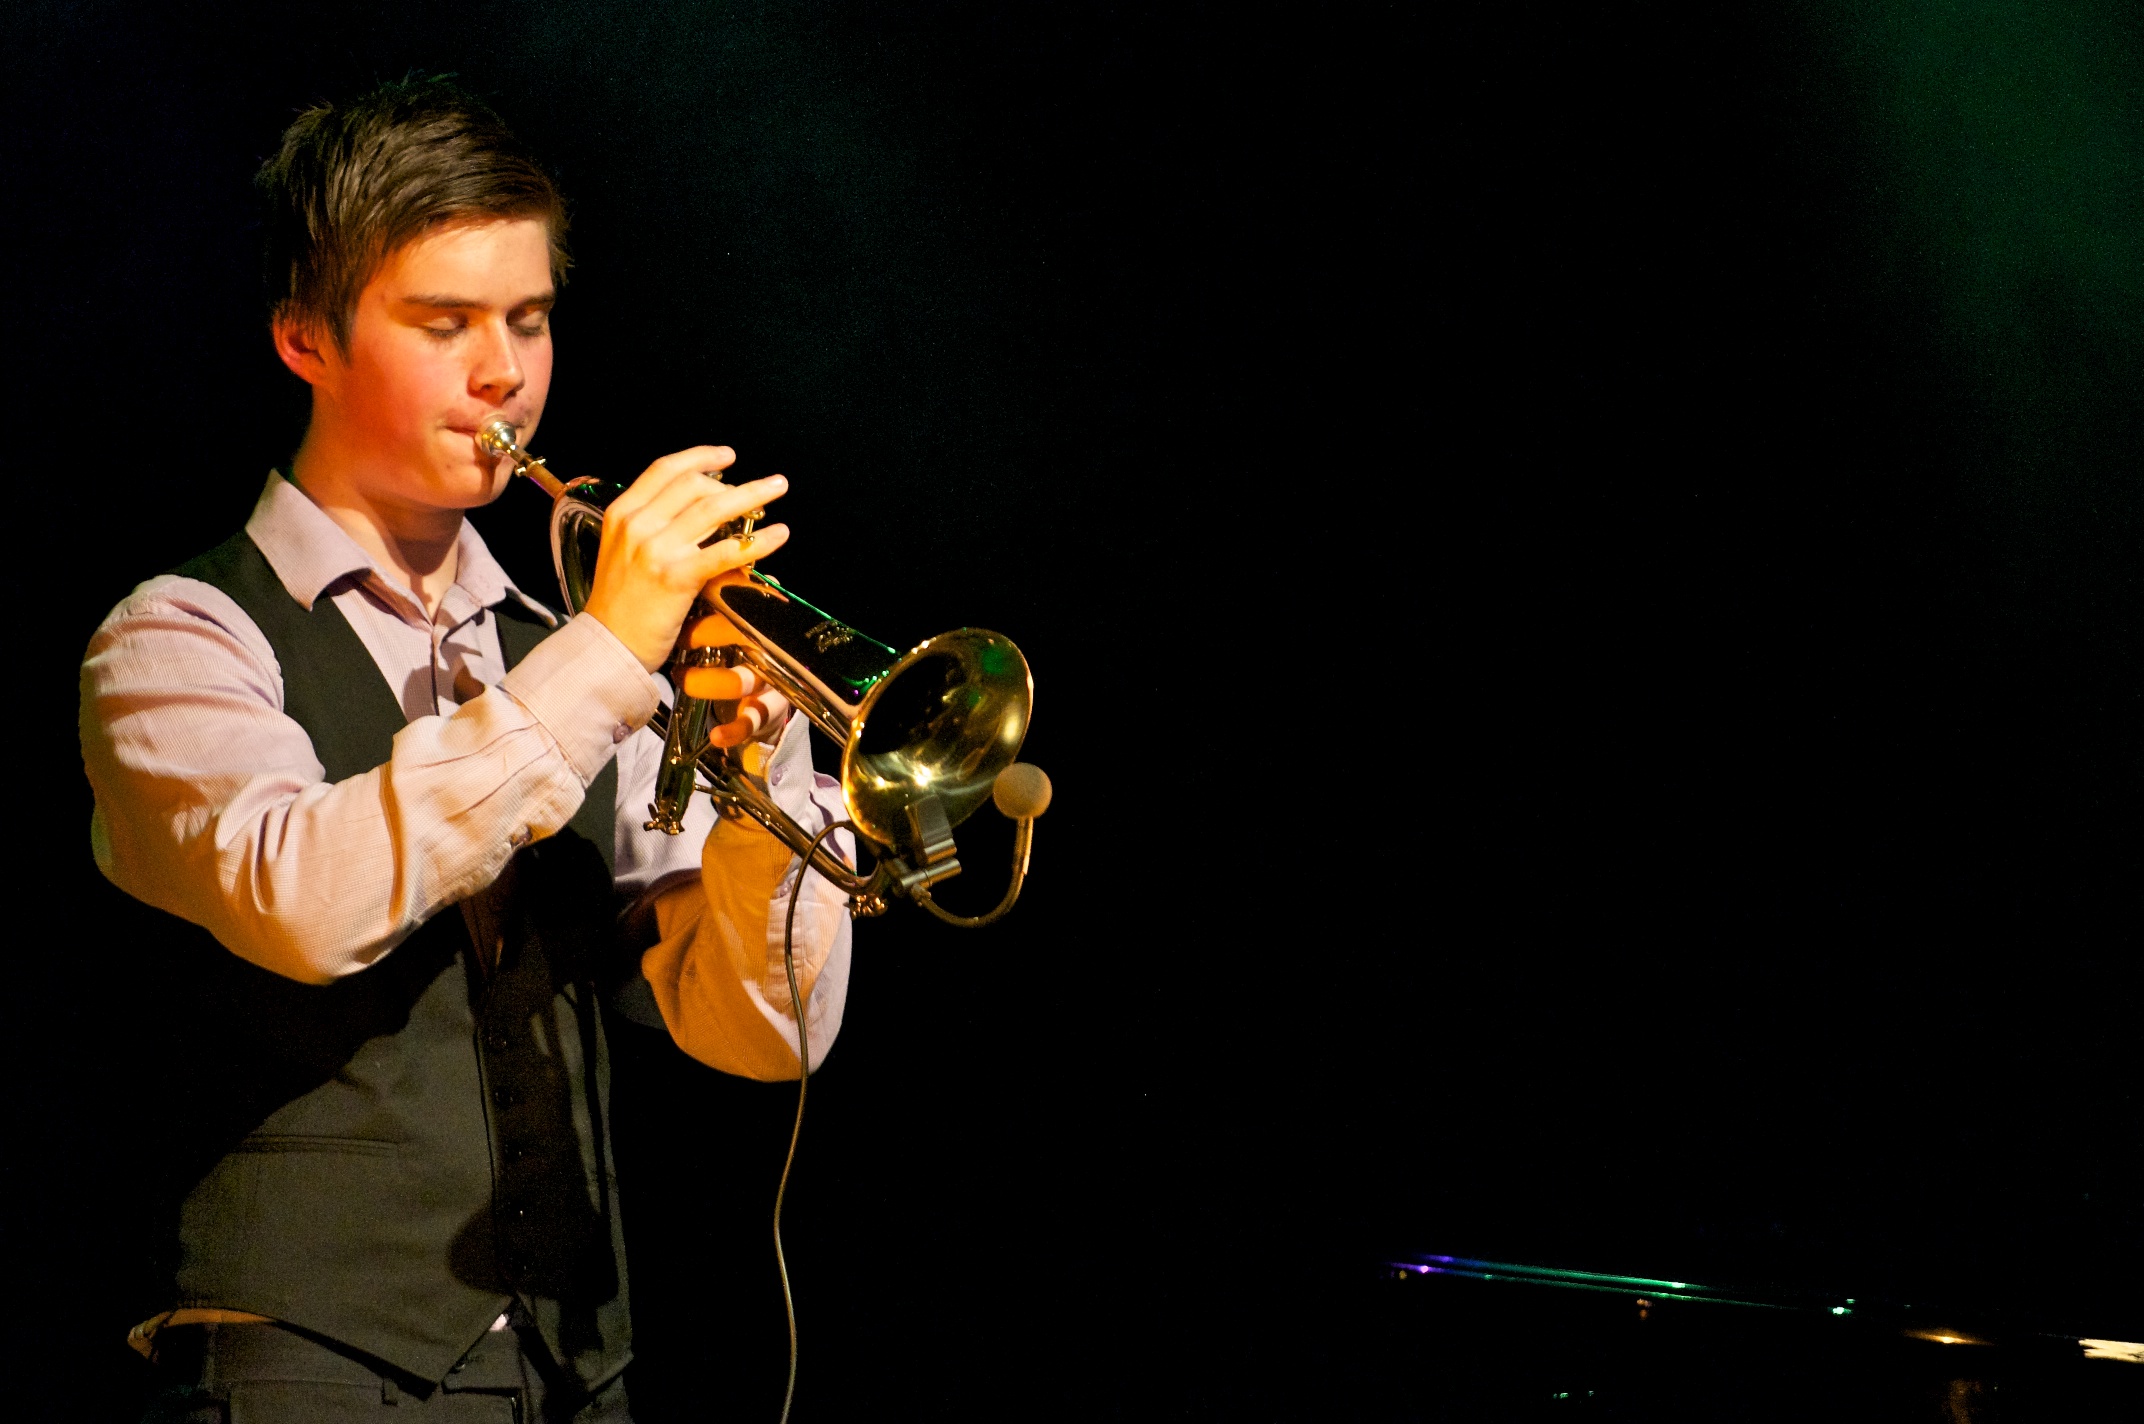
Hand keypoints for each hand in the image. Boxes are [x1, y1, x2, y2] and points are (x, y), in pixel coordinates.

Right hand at [578, 447, 788, 672]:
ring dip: (752, 494)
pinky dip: (757, 541)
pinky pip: (725, 551)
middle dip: (734, 480)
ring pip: (713, 510)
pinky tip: (779, 534)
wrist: (606, 646)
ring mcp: (656, 550)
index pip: (665, 470)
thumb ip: (652, 525)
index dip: (700, 457)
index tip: (727, 456)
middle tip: (764, 485)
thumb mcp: (621, 550)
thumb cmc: (619, 604)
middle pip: (693, 485)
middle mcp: (638, 525)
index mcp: (622, 513)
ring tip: (777, 489)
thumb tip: (700, 507)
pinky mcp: (677, 577)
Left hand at [679, 576, 795, 748]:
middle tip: (678, 634)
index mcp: (763, 619)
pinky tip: (716, 735)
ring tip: (681, 677)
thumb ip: (720, 592)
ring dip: (708, 680)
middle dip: (707, 632)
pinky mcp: (768, 710)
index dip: (718, 594)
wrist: (767, 692)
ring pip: (744, 680)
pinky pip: (753, 721)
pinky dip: (734, 729)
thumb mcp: (732, 617)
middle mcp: (772, 648)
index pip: (745, 599)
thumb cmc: (741, 646)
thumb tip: (700, 562)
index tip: (691, 589)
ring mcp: (772, 680)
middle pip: (745, 634)